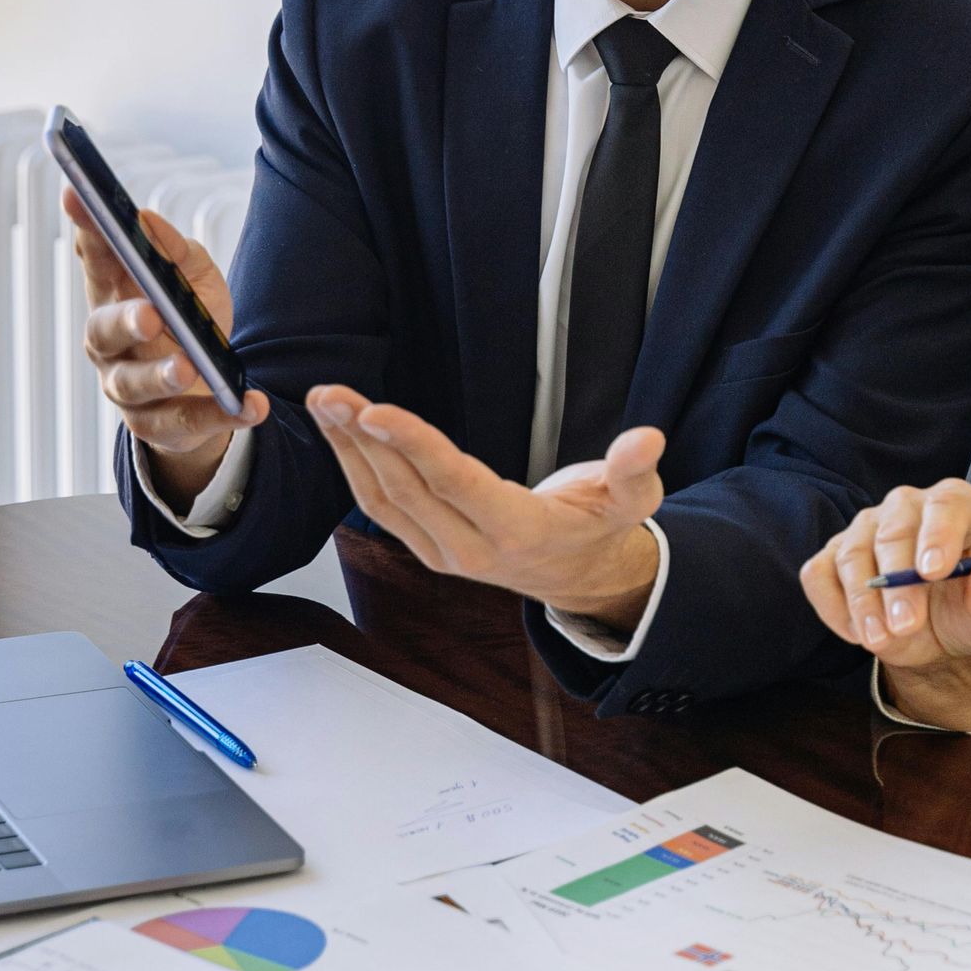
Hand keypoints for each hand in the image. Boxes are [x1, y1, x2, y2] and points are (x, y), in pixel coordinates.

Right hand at [65, 188, 265, 510]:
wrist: (208, 389)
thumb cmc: (191, 322)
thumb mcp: (195, 280)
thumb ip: (176, 252)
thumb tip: (148, 220)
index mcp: (114, 297)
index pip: (96, 260)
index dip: (86, 230)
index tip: (78, 196)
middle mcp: (109, 344)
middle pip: (102, 331)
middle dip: (125, 321)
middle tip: (150, 314)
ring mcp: (126, 388)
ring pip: (134, 385)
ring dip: (162, 375)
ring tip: (188, 368)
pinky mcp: (156, 426)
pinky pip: (185, 423)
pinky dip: (221, 417)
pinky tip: (253, 406)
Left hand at [306, 388, 665, 622]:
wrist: (583, 577)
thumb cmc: (604, 526)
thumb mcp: (634, 500)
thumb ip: (635, 469)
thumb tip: (647, 438)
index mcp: (517, 531)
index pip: (454, 483)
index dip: (412, 445)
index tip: (374, 411)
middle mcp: (470, 549)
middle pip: (405, 490)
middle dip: (362, 439)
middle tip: (331, 393)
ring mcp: (443, 553)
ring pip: (382, 500)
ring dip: (347, 450)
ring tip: (324, 401)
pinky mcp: (426, 546)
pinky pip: (381, 507)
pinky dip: (354, 466)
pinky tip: (338, 430)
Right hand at [800, 479, 970, 730]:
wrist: (936, 635)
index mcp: (957, 506)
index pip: (947, 505)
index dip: (939, 535)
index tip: (934, 572)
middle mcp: (908, 506)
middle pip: (895, 531)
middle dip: (898, 583)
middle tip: (906, 626)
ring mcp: (865, 528)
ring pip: (852, 553)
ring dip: (863, 601)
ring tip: (880, 641)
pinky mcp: (833, 556)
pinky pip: (818, 574)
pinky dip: (833, 606)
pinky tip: (859, 633)